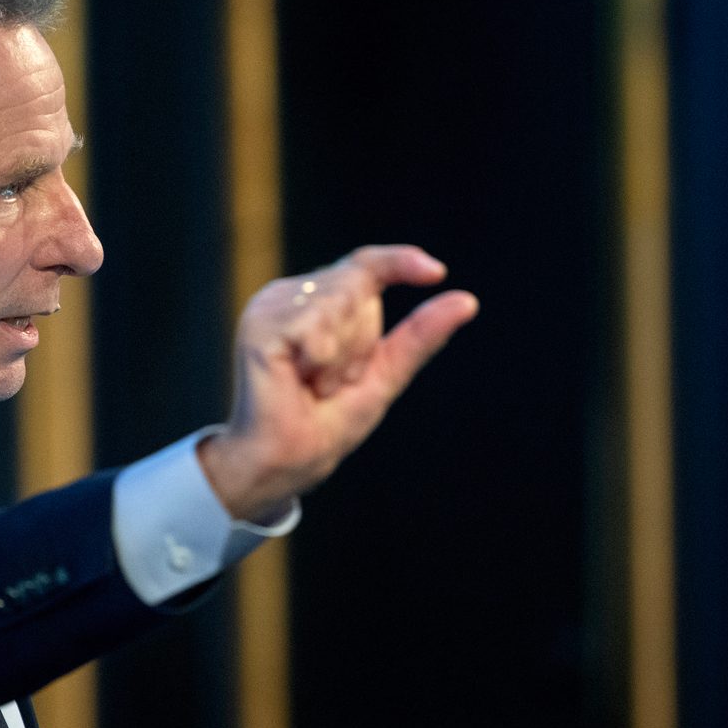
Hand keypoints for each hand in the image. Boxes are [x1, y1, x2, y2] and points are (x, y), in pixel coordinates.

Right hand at [197, 245, 479, 521]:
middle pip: (359, 283)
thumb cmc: (326, 426)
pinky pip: (316, 324)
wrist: (286, 466)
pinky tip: (296, 379)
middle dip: (362, 341)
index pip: (366, 265)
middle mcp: (293, 296)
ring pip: (339, 300)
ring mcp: (272, 306)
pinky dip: (321, 360)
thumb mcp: (385, 376)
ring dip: (340, 356)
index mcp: (321, 303)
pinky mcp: (259, 324)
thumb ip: (419, 337)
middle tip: (331, 381)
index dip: (400, 261)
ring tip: (312, 383)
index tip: (436, 273)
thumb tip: (468, 301)